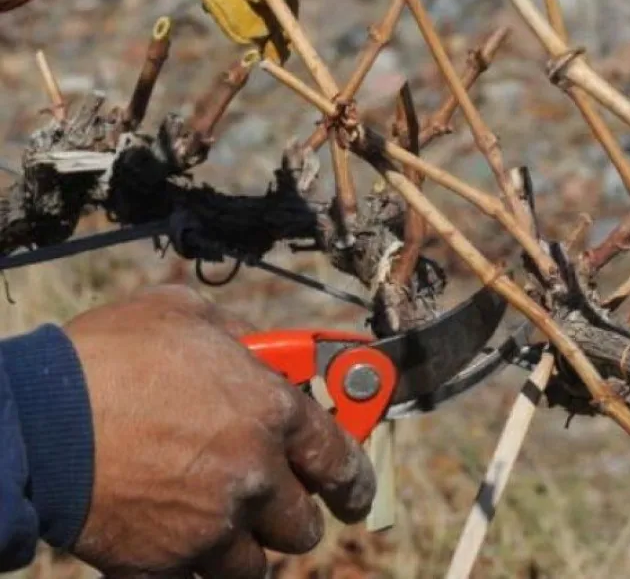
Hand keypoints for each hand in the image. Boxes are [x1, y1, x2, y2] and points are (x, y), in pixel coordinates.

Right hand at [62, 285, 374, 577]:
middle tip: (277, 504)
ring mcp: (213, 528)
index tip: (353, 489)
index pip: (340, 458)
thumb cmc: (108, 359)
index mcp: (272, 412)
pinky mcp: (167, 565)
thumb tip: (258, 350)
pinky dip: (196, 568)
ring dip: (248, 547)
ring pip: (259, 565)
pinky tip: (178, 542)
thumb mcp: (182, 315)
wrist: (36, 422)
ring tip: (222, 525)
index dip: (353, 476)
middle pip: (304, 524)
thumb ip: (236, 336)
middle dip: (293, 514)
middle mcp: (255, 476)